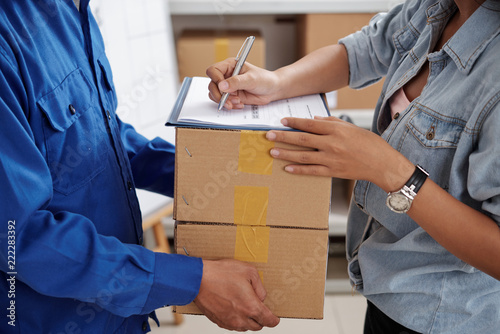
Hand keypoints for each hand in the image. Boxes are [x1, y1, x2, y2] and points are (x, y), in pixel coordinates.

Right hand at [194, 259, 279, 330]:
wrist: (198, 280)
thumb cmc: (221, 274)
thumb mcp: (248, 271)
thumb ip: (260, 286)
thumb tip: (261, 297)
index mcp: (251, 307)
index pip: (268, 321)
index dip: (274, 320)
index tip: (275, 318)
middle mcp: (241, 318)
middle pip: (257, 326)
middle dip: (261, 320)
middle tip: (260, 310)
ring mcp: (229, 321)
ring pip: (244, 328)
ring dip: (248, 321)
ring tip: (246, 308)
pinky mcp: (218, 321)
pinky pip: (232, 326)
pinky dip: (236, 321)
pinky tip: (234, 310)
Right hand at [206, 58, 279, 109]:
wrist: (272, 90)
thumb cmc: (264, 80)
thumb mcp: (251, 79)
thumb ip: (236, 82)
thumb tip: (221, 85)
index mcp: (230, 65)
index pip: (213, 70)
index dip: (215, 79)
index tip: (223, 88)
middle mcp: (226, 75)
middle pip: (212, 84)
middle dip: (219, 95)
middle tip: (228, 101)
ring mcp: (228, 87)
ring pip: (215, 94)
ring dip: (224, 101)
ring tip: (237, 102)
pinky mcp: (231, 96)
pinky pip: (223, 102)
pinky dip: (229, 105)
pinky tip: (240, 104)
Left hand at [266, 116, 413, 192]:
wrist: (382, 163)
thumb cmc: (369, 143)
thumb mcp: (351, 127)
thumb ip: (331, 123)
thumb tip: (314, 120)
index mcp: (337, 130)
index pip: (310, 124)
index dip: (295, 122)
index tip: (282, 121)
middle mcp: (332, 144)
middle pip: (303, 139)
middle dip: (283, 137)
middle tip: (269, 135)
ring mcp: (331, 159)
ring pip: (304, 156)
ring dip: (286, 153)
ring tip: (272, 151)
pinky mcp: (333, 171)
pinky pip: (312, 171)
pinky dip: (299, 169)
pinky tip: (287, 167)